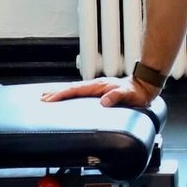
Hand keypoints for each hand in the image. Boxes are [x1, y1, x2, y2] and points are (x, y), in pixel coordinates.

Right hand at [40, 76, 159, 107]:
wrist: (144, 86)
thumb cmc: (137, 92)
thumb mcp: (128, 95)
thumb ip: (117, 97)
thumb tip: (104, 101)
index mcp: (99, 86)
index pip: (76, 90)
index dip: (62, 94)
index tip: (50, 99)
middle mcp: (96, 85)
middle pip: (71, 88)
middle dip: (56, 92)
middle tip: (42, 97)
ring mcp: (97, 87)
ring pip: (74, 89)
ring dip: (61, 92)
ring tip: (48, 96)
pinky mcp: (99, 91)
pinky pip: (80, 92)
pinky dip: (70, 93)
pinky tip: (67, 97)